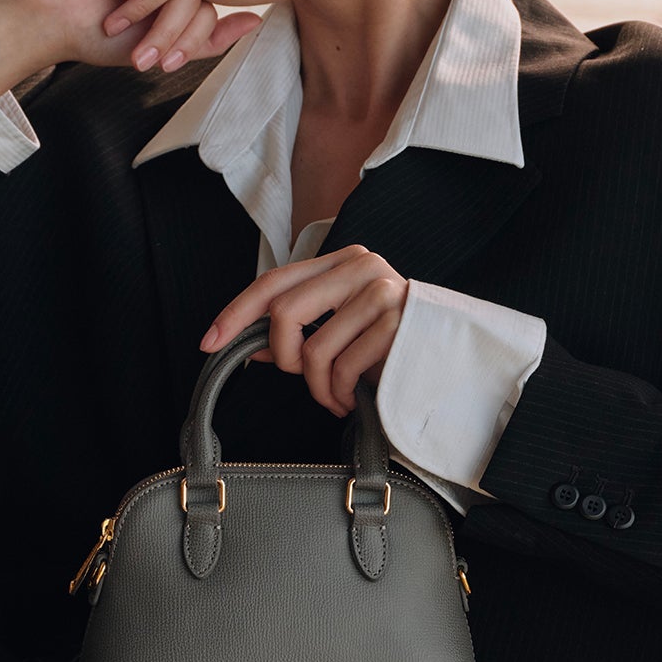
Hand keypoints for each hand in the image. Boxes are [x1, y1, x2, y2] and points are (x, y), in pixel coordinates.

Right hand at [0, 0, 262, 96]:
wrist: (51, 24)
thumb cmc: (95, 37)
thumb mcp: (160, 46)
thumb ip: (206, 38)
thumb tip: (257, 21)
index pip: (205, 9)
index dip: (188, 39)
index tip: (160, 63)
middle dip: (171, 30)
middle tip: (142, 55)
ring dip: (150, 10)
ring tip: (119, 23)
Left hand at [200, 246, 409, 418]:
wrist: (452, 358)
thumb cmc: (392, 345)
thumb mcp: (341, 331)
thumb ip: (300, 330)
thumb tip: (248, 347)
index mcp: (341, 262)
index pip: (274, 281)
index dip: (235, 313)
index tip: (209, 342)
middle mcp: (360, 267)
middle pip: (283, 311)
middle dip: (283, 357)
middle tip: (302, 376)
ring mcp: (381, 292)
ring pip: (313, 348)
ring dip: (318, 387)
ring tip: (335, 395)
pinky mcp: (395, 323)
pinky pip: (342, 368)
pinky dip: (340, 395)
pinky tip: (353, 399)